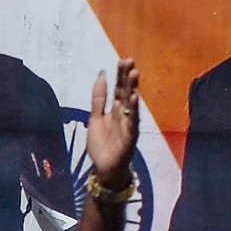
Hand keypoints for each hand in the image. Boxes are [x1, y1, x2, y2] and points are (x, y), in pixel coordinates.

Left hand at [88, 59, 138, 189]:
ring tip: (134, 74)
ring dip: (133, 89)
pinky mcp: (130, 138)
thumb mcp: (96, 117)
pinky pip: (133, 122)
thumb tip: (101, 75)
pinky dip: (134, 111)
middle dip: (128, 77)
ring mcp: (128, 125)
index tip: (123, 61)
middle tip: (130, 61)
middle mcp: (124, 115)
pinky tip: (134, 98)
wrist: (104, 169)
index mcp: (116, 110)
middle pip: (127, 92)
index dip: (121, 75)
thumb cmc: (102, 145)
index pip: (119, 88)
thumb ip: (99, 98)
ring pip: (132, 104)